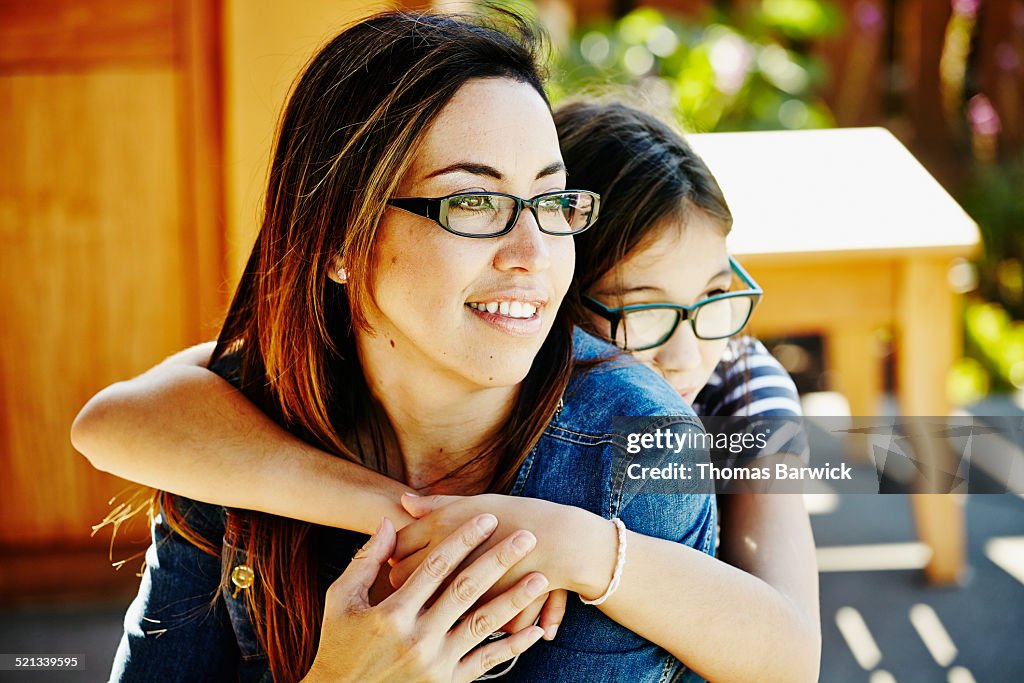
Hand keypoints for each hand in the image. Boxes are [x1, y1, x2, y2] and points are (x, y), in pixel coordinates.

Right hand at [303, 515, 547, 682]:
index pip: (435, 567)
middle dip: (499, 560)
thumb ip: (366, 561)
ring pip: (482, 624)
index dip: (462, 539)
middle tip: (527, 537)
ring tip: (540, 579)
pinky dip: (512, 647)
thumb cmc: (339, 646)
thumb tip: (389, 522)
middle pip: (466, 589)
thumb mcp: (341, 601)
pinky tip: (534, 630)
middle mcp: (416, 637)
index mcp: (391, 613)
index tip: (487, 517)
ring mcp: (434, 663)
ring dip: (514, 599)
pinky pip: (485, 662)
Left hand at [392, 493, 612, 636]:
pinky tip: (453, 614)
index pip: (397, 545)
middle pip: (400, 577)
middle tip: (412, 579)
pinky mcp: (477, 612)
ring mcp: (458, 588)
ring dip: (421, 602)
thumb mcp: (474, 503)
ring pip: (421, 604)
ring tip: (428, 597)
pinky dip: (447, 619)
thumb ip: (435, 505)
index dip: (397, 552)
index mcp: (442, 526)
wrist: (560, 543)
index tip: (405, 555)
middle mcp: (446, 556)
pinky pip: (448, 621)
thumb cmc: (515, 515)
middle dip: (404, 580)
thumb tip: (404, 500)